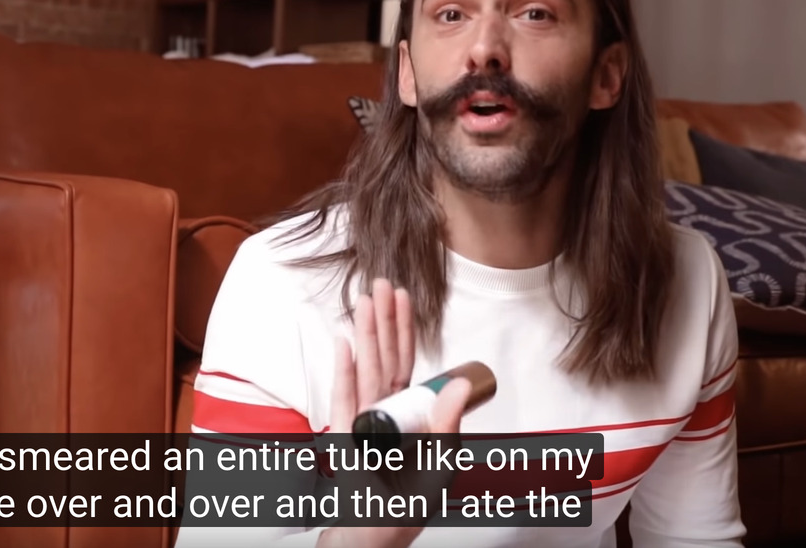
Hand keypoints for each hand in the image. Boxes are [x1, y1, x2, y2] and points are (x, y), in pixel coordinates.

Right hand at [317, 279, 471, 547]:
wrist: (367, 542)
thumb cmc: (399, 508)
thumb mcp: (437, 468)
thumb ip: (448, 427)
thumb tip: (462, 384)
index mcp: (404, 415)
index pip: (405, 363)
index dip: (404, 329)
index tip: (401, 297)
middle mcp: (381, 413)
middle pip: (383, 358)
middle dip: (382, 320)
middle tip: (380, 284)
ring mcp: (360, 424)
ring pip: (365, 370)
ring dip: (365, 335)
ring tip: (364, 301)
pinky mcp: (343, 440)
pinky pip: (344, 401)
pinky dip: (344, 372)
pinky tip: (344, 344)